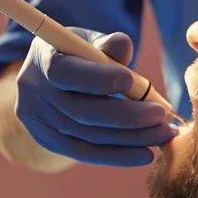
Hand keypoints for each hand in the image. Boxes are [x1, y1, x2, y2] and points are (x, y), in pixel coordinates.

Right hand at [15, 27, 177, 166]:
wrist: (52, 77)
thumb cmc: (80, 53)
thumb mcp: (91, 41)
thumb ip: (108, 44)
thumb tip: (123, 44)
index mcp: (43, 57)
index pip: (64, 72)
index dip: (97, 78)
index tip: (131, 81)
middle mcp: (34, 91)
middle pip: (80, 111)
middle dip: (126, 116)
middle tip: (161, 116)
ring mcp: (38, 120)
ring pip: (86, 136)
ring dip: (130, 139)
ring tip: (163, 135)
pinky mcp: (48, 141)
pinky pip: (85, 153)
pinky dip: (118, 156)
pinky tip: (146, 155)